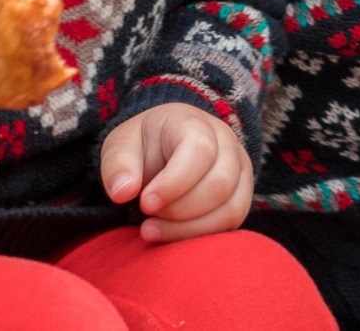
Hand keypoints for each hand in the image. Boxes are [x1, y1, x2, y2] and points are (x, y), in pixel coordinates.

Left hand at [101, 103, 252, 240]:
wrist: (162, 150)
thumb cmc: (142, 147)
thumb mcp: (120, 146)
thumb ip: (118, 164)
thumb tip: (123, 191)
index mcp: (195, 123)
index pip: (200, 150)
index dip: (173, 183)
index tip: (145, 203)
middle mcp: (226, 143)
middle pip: (220, 183)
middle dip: (180, 210)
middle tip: (147, 216)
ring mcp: (239, 169)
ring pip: (231, 208)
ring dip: (190, 228)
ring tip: (154, 229)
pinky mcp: (241, 195)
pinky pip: (233, 223)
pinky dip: (200, 235)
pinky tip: (172, 234)